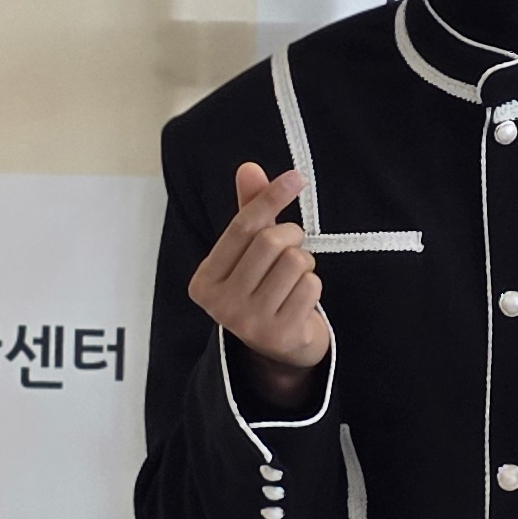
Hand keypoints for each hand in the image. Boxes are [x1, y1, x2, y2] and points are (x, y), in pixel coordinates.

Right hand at [189, 161, 330, 405]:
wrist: (279, 350)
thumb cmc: (262, 290)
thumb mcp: (249, 253)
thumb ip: (249, 212)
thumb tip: (249, 168)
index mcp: (204, 281)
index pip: (242, 227)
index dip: (271, 198)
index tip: (296, 177)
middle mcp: (220, 305)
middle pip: (271, 243)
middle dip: (291, 236)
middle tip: (293, 246)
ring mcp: (249, 323)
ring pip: (295, 262)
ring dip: (304, 263)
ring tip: (294, 277)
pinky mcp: (280, 335)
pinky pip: (311, 287)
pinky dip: (313, 286)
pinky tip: (301, 299)